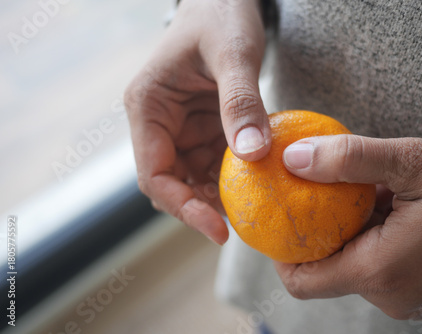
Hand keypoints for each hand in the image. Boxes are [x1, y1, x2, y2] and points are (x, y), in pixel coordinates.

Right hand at [125, 0, 270, 244]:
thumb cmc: (220, 16)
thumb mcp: (233, 54)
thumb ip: (240, 102)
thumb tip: (253, 154)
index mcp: (148, 107)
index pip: (153, 173)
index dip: (181, 207)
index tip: (216, 229)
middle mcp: (159, 124)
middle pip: (172, 183)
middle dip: (203, 207)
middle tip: (241, 224)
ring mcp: (182, 129)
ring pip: (194, 179)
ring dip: (220, 196)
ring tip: (253, 210)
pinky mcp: (204, 128)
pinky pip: (215, 163)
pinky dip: (234, 178)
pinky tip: (258, 184)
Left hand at [276, 135, 421, 318]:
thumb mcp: (415, 161)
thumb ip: (349, 159)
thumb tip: (293, 158)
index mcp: (382, 270)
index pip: (302, 280)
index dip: (281, 251)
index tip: (277, 216)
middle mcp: (391, 295)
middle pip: (325, 271)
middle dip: (317, 233)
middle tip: (318, 193)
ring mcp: (407, 299)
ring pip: (353, 267)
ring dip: (349, 232)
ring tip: (367, 196)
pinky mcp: (420, 292)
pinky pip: (378, 268)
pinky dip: (372, 239)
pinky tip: (388, 208)